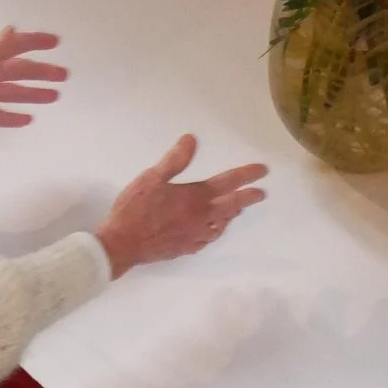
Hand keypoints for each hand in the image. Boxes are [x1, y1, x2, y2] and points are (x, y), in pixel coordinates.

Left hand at [0, 28, 67, 131]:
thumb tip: (13, 29)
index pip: (17, 46)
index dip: (35, 42)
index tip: (56, 41)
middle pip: (20, 72)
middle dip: (42, 72)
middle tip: (63, 75)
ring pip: (13, 93)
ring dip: (33, 93)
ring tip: (54, 96)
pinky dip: (12, 117)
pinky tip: (27, 119)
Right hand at [95, 136, 266, 276]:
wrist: (124, 244)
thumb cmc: (136, 208)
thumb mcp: (152, 178)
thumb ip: (174, 160)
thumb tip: (192, 140)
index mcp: (195, 197)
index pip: (228, 183)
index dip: (247, 175)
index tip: (263, 171)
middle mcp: (201, 217)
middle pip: (232, 206)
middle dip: (248, 198)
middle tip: (260, 193)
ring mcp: (196, 235)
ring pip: (222, 224)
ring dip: (233, 214)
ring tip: (238, 209)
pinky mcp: (187, 248)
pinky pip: (210, 238)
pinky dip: (217, 231)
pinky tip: (214, 230)